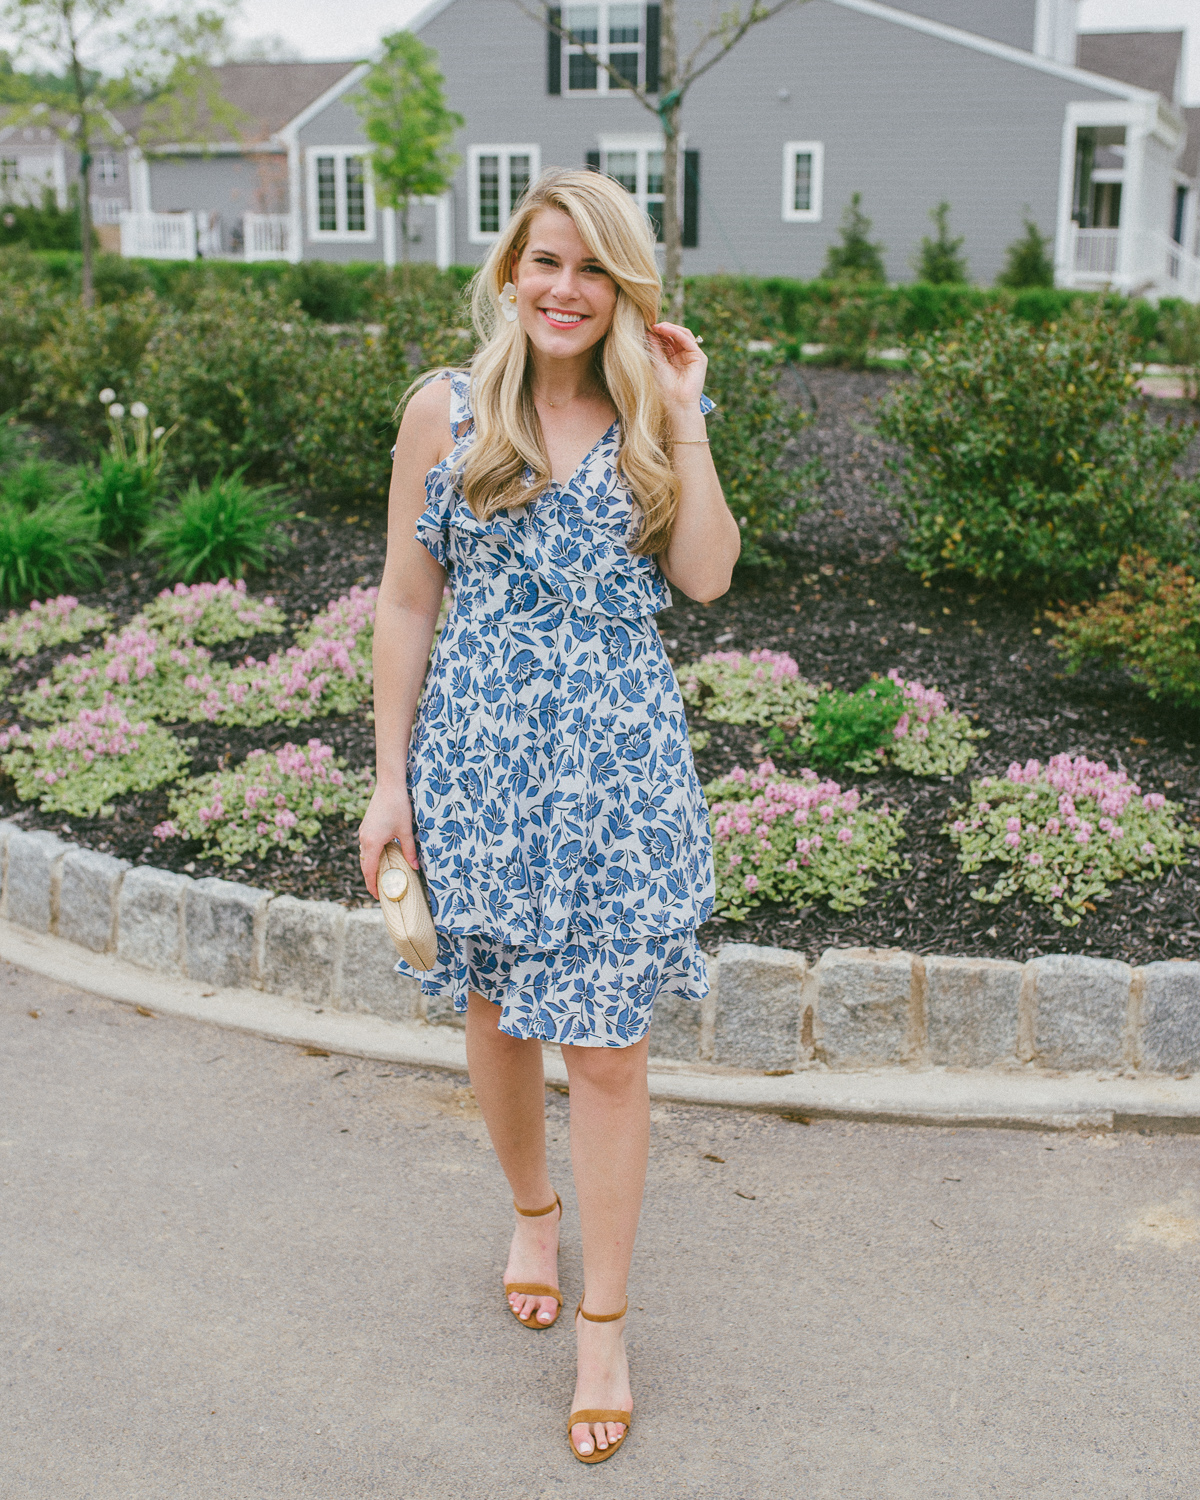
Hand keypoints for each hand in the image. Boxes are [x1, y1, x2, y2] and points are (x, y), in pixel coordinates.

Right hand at [358, 783, 418, 899]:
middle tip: (380, 890)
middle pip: (365, 865)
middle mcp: (364, 838)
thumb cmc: (398, 806)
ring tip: (382, 876)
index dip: (372, 885)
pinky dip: (372, 855)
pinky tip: (382, 856)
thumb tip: (415, 867)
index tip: (377, 896)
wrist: (389, 785)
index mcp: (372, 843)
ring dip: (371, 866)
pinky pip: (366, 846)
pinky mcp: (366, 825)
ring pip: (365, 855)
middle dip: (371, 879)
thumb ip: (409, 850)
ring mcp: (363, 831)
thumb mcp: (406, 830)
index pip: (369, 870)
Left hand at [646, 321, 706, 413]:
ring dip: (669, 328)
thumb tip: (648, 331)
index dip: (658, 333)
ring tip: (657, 326)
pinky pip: (687, 340)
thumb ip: (654, 347)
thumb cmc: (664, 390)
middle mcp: (684, 357)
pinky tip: (664, 329)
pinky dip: (676, 332)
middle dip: (664, 329)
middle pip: (676, 335)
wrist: (676, 404)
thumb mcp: (656, 364)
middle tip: (651, 324)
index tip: (646, 328)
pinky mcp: (699, 358)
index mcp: (674, 360)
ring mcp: (693, 357)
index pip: (668, 340)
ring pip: (683, 334)